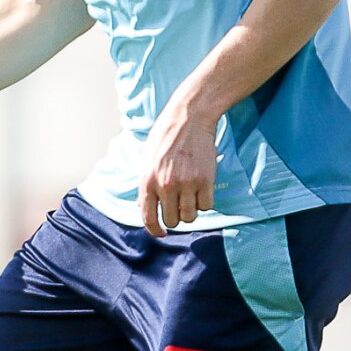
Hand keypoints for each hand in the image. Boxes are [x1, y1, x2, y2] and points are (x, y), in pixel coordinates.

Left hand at [139, 94, 218, 236]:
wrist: (189, 117)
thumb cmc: (166, 137)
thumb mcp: (147, 160)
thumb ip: (146, 185)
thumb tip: (143, 207)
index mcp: (147, 181)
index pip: (149, 218)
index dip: (156, 230)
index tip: (162, 233)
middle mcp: (165, 185)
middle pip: (172, 220)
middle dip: (176, 216)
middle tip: (179, 204)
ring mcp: (186, 184)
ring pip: (190, 217)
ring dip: (191, 211)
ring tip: (191, 196)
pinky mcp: (205, 180)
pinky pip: (206, 206)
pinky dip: (205, 202)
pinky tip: (202, 189)